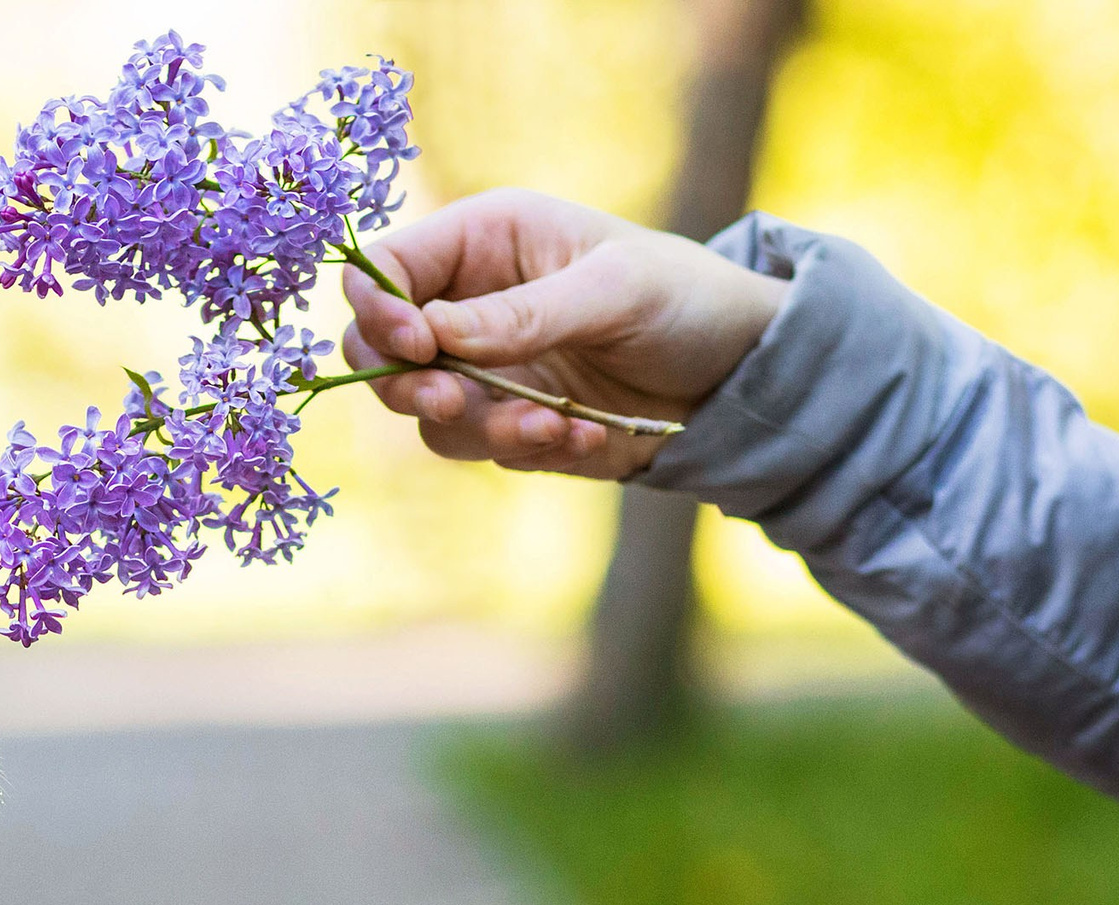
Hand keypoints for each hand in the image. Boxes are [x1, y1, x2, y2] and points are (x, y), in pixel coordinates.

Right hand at [339, 188, 789, 478]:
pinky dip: (525, 449)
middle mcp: (467, 303)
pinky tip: (582, 438)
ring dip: (480, 426)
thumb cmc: (686, 297)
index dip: (379, 309)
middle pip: (378, 350)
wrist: (739, 372)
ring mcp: (482, 368)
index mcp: (484, 241)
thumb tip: (432, 336)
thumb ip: (522, 315)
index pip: (386, 270)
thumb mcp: (615, 291)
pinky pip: (479, 447)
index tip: (414, 346)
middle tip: (449, 400)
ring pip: (424, 411)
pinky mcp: (505, 421)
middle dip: (405, 383)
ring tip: (555, 427)